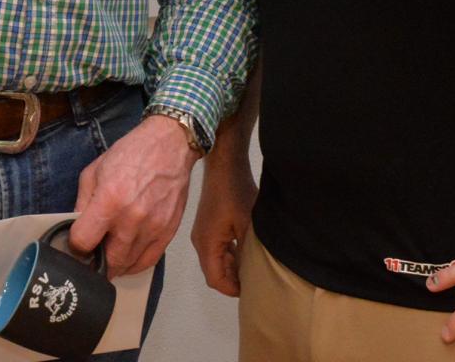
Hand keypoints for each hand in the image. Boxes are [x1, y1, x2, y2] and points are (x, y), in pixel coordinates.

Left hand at [69, 114, 196, 276]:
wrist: (171, 145)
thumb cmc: (132, 153)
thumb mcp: (95, 171)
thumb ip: (83, 202)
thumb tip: (76, 228)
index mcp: (110, 200)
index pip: (83, 242)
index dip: (76, 245)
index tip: (77, 242)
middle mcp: (132, 218)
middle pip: (107, 261)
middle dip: (96, 261)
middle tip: (92, 254)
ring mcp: (153, 228)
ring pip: (127, 265)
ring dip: (115, 265)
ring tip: (109, 256)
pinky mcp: (168, 232)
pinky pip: (148, 261)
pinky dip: (134, 265)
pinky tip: (127, 258)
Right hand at [190, 152, 256, 295]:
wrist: (224, 163)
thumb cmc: (236, 193)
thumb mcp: (247, 224)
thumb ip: (248, 250)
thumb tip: (253, 272)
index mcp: (207, 245)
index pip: (215, 279)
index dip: (232, 289)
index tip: (250, 291)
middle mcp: (200, 242)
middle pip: (214, 271)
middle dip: (233, 279)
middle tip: (254, 281)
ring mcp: (202, 232)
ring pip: (215, 259)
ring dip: (231, 266)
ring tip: (252, 268)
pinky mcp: (206, 224)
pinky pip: (216, 247)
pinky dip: (228, 254)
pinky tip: (244, 251)